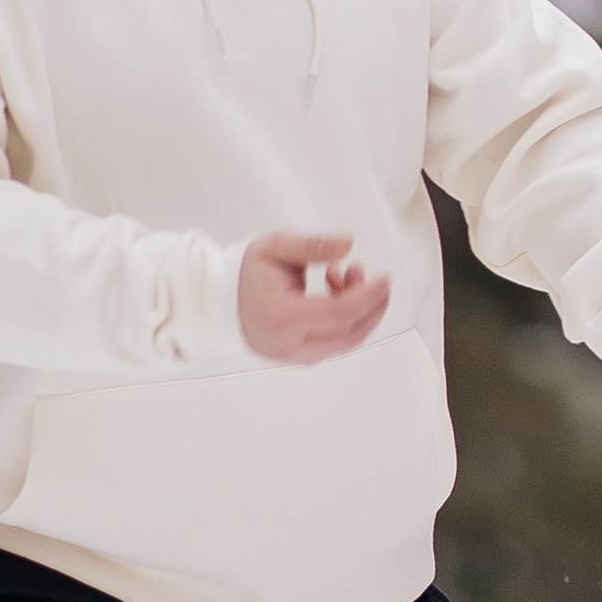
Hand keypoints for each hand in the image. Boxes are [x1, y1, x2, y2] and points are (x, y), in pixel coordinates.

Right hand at [238, 231, 390, 363]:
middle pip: (349, 334)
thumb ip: (313, 246)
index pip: (340, 313)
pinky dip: (344, 320)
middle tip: (375, 279)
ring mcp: (292, 356)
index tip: (384, 278)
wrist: (217, 300)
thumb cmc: (243, 272)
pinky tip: (333, 292)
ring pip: (344, 342)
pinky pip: (333, 344)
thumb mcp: (275, 247)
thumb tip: (347, 244)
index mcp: (282, 317)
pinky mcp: (296, 357)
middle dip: (372, 306)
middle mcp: (288, 344)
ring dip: (358, 311)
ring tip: (342, 276)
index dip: (369, 296)